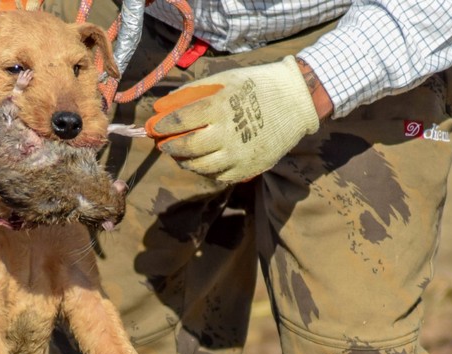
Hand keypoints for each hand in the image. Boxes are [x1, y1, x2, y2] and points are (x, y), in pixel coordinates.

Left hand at [145, 55, 320, 182]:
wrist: (297, 101)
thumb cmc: (257, 85)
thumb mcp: (225, 79)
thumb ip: (193, 92)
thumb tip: (162, 106)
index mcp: (220, 107)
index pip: (180, 121)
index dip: (162, 126)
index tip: (154, 127)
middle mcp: (227, 133)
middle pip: (186, 147)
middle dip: (168, 146)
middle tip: (162, 143)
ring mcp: (238, 154)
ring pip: (199, 166)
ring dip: (183, 160)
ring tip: (179, 153)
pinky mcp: (247, 168)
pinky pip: (216, 175)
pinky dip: (203, 169)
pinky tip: (200, 161)